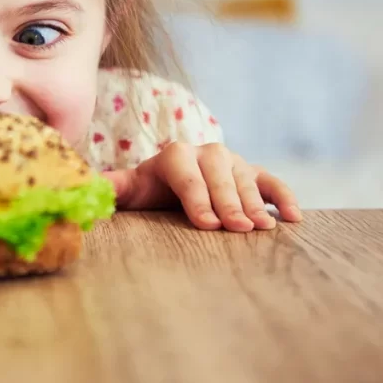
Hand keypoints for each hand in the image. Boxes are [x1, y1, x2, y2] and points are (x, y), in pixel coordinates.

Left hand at [103, 142, 301, 230]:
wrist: (173, 183)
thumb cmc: (150, 191)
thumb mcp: (130, 189)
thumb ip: (112, 186)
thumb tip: (89, 185)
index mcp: (174, 155)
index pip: (186, 173)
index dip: (197, 197)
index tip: (206, 224)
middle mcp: (206, 153)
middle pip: (219, 174)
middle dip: (228, 201)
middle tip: (237, 228)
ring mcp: (233, 162)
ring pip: (245, 178)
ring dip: (254, 202)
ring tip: (262, 228)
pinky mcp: (253, 173)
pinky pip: (272, 182)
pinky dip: (284, 197)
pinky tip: (294, 218)